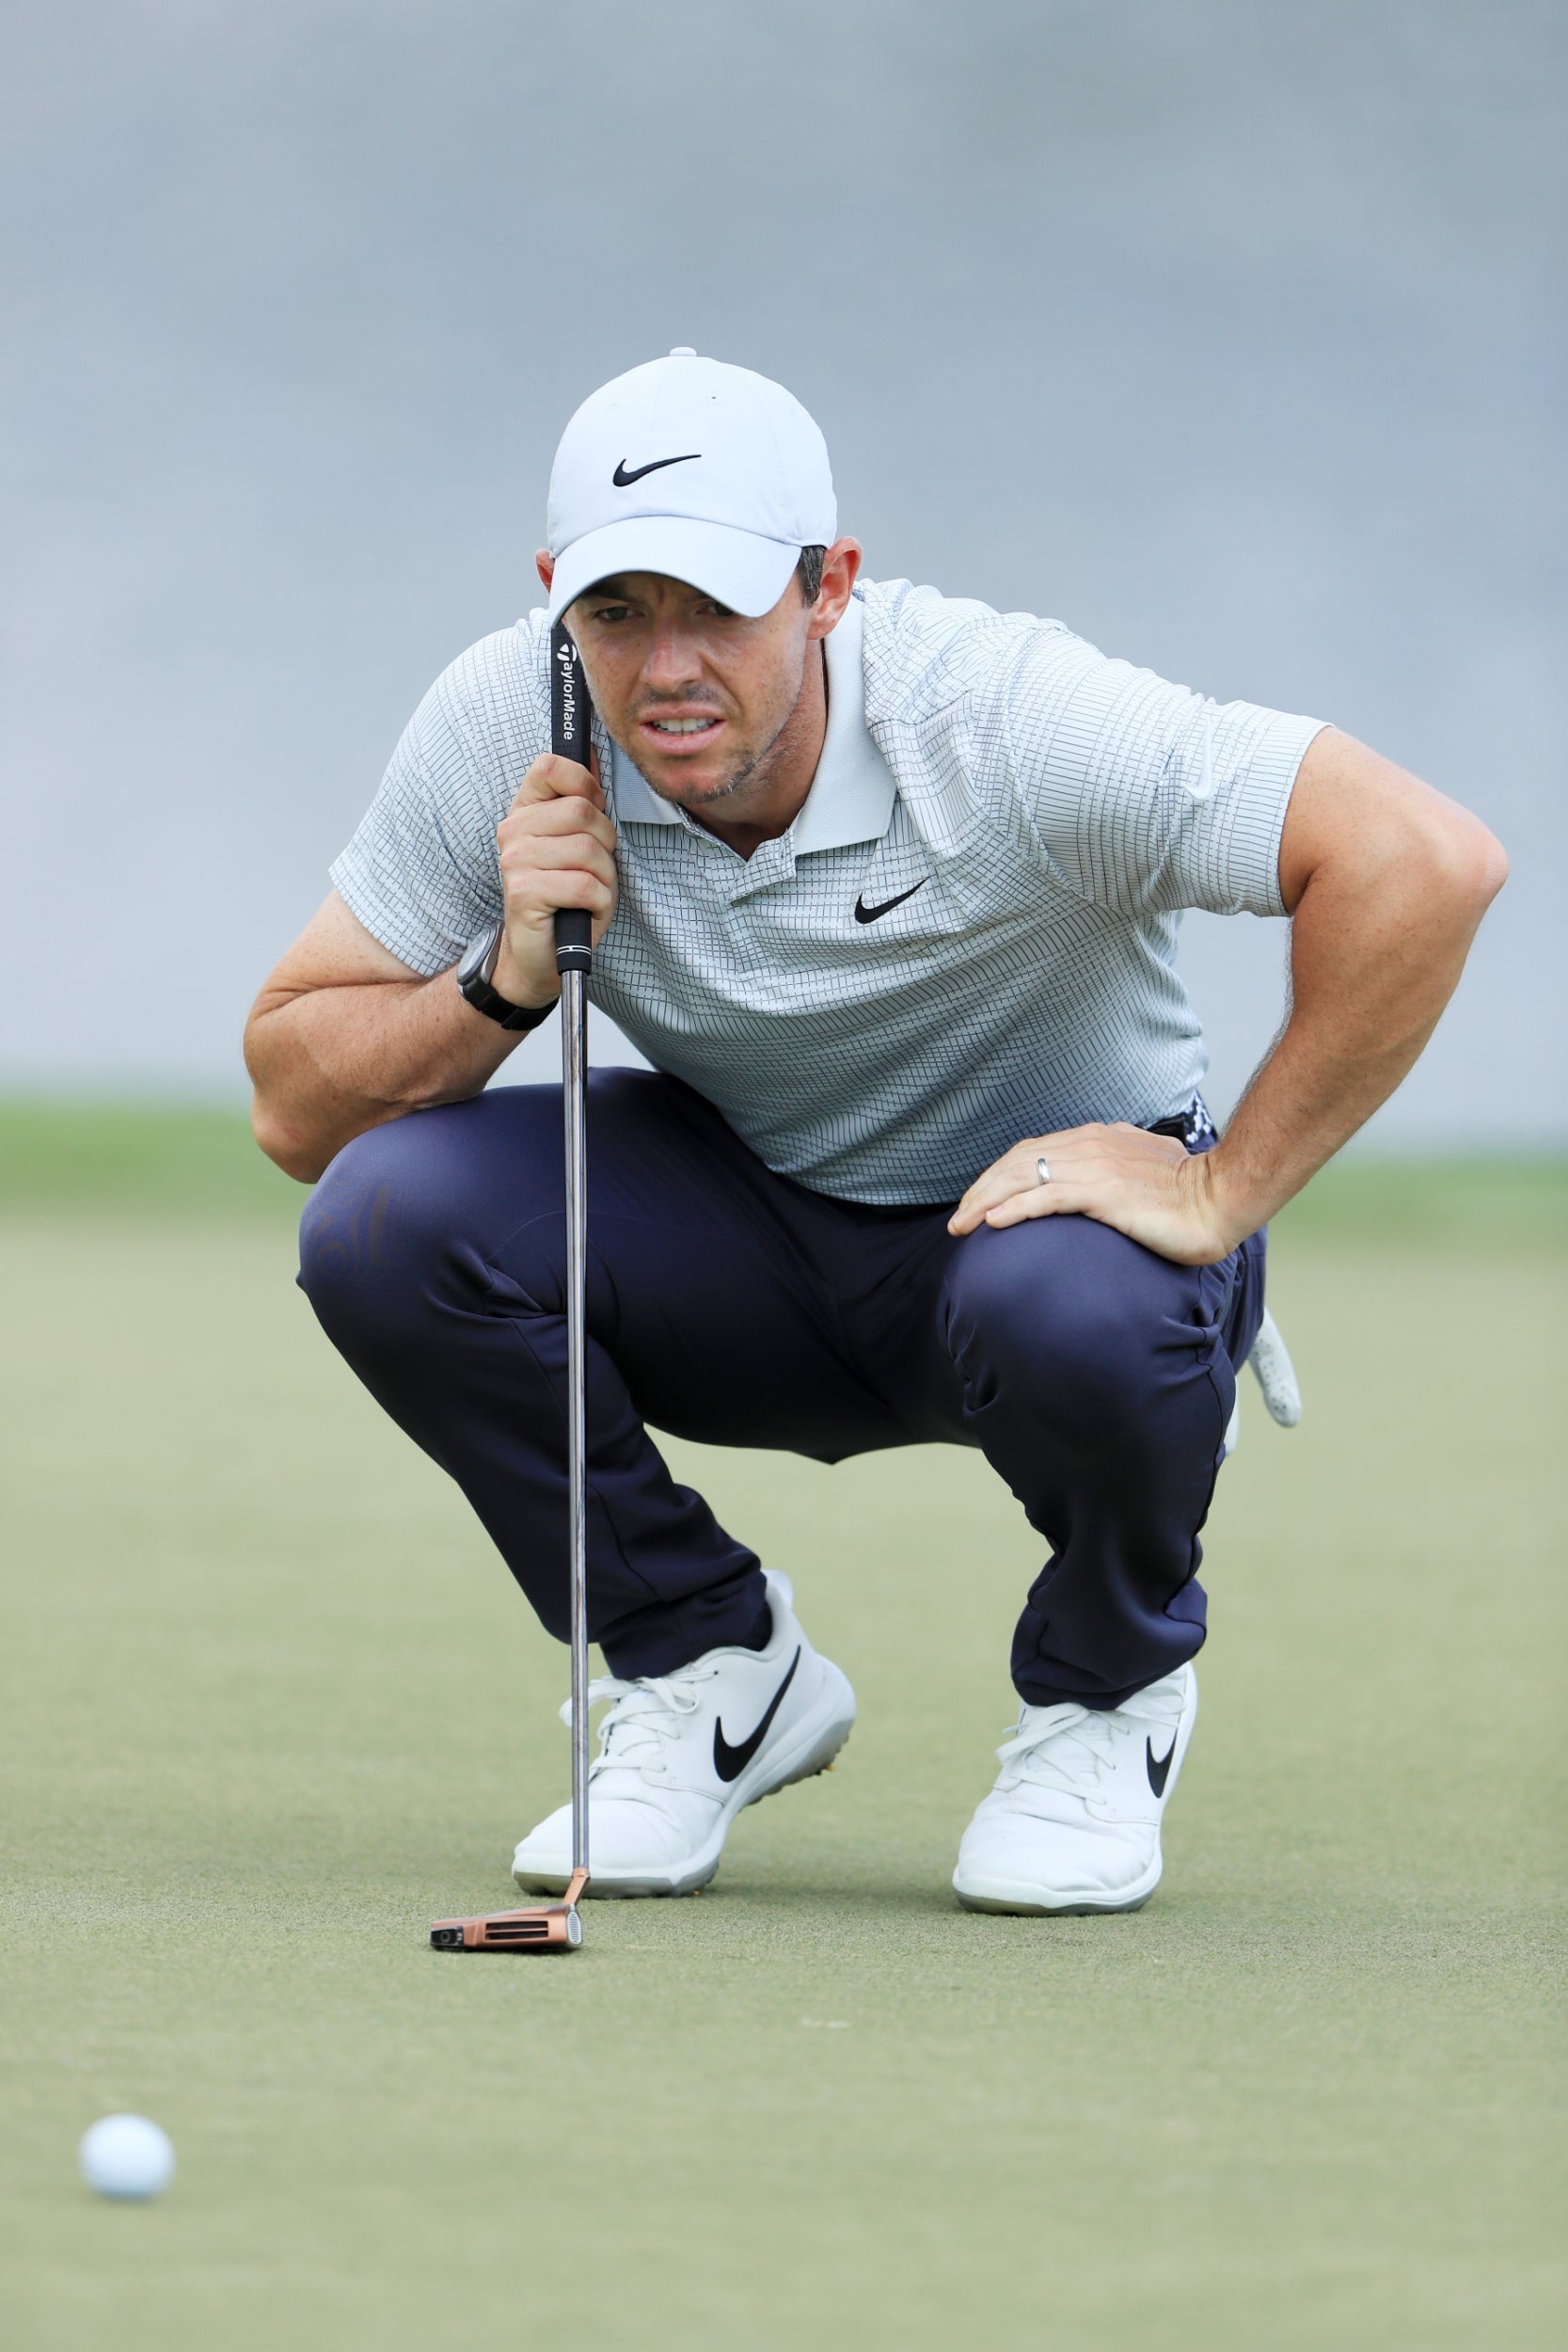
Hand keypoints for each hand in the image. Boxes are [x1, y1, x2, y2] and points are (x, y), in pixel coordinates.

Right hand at [492, 750, 617, 1008]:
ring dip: (604, 879)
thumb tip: (593, 750)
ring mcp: (515, 861)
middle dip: (605, 845)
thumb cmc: (566, 897)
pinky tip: (583, 911)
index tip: (593, 812)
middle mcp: (513, 830)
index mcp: (525, 811)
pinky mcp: (524, 892)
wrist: (539, 955)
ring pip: (589, 850)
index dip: (586, 786)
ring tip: (587, 894)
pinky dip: (599, 903)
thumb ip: (582, 800)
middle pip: (583, 812)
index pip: (552, 766)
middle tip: (593, 870)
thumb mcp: (578, 843)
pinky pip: (586, 885)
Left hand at [947, 1122, 1236, 1265]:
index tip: (979, 1201)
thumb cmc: (1189, 1195)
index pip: (1033, 1151)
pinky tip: (993, 1223)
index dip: (999, 1175)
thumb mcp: (1142, 1174)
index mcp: (1098, 1138)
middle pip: (1018, 1161)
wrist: (1222, 1198)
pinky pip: (1048, 1197)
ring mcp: (1097, 1166)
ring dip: (987, 1201)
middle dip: (982, 1189)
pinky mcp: (1105, 1192)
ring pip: (1024, 1177)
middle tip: (958, 1219)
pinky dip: (1016, 1208)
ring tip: (963, 1224)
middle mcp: (1092, 1145)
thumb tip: (1098, 1191)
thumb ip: (1115, 1172)